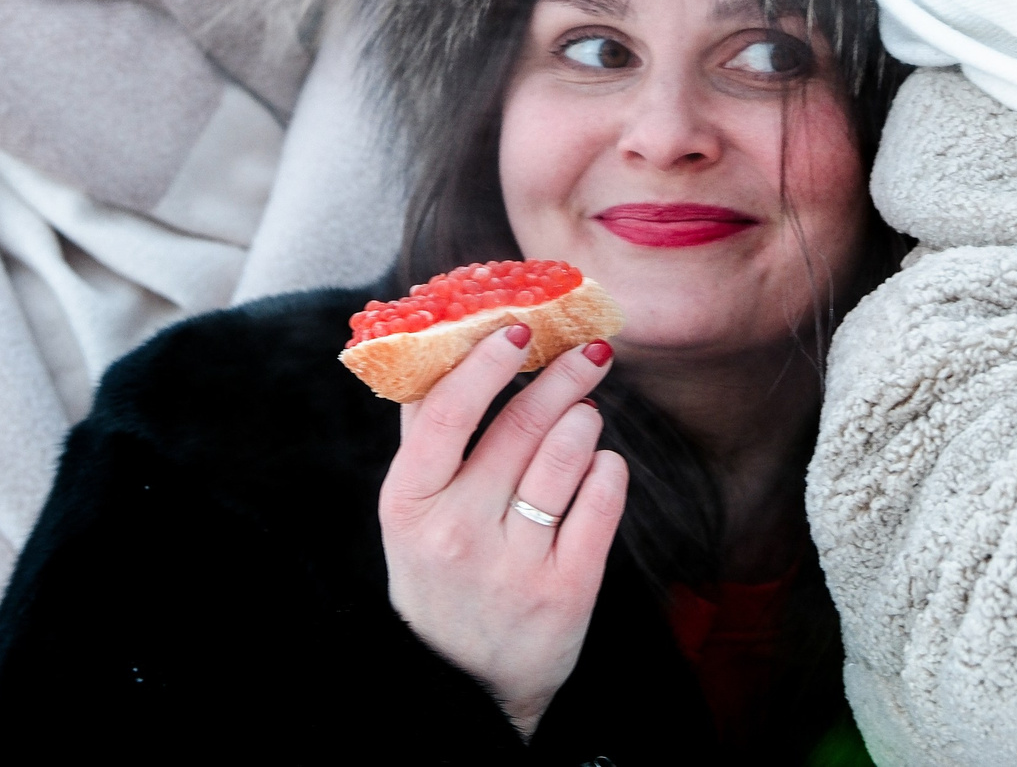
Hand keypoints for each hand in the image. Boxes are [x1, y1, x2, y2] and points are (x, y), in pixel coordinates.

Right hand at [379, 325, 626, 736]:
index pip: (446, 413)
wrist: (463, 686)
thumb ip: (426, 434)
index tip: (518, 330)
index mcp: (408, 505)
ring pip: (569, 453)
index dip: (485, 364)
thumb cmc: (439, 574)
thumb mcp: (412, 513)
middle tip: (589, 351)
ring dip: (585, 420)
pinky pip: (602, 497)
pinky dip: (607, 469)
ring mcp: (514, 566)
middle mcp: (458, 534)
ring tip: (585, 417)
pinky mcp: (566, 592)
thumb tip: (445, 337)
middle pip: (521, 426)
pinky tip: (599, 466)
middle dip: (562, 377)